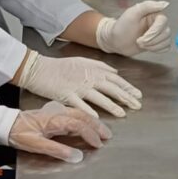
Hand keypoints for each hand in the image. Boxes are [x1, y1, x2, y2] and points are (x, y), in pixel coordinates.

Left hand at [9, 102, 111, 162]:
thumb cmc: (18, 134)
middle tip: (108, 136)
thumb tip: (77, 156)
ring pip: (80, 114)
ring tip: (102, 130)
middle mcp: (58, 113)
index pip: (79, 126)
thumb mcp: (36, 145)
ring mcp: (56, 112)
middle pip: (83, 117)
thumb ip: (58, 150)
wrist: (5, 124)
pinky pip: (74, 113)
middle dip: (97, 126)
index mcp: (55, 120)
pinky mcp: (54, 113)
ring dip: (93, 121)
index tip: (99, 144)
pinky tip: (87, 123)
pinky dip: (85, 118)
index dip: (91, 135)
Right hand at [16, 52, 141, 118]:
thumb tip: (115, 72)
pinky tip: (97, 117)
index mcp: (93, 70)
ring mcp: (78, 87)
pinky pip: (79, 104)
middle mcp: (88, 78)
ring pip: (98, 97)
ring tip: (122, 114)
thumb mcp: (83, 61)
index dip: (128, 87)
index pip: (115, 79)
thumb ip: (100, 66)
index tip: (138, 95)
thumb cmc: (61, 66)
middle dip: (126, 98)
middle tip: (137, 106)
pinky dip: (88, 110)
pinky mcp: (66, 95)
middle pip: (111, 88)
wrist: (39, 68)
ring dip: (111, 106)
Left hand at [96, 1, 170, 55]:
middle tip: (139, 41)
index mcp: (153, 13)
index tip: (144, 37)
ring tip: (141, 43)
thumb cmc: (121, 27)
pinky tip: (147, 47)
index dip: (155, 31)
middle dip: (152, 40)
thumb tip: (164, 4)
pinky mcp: (158, 42)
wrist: (115, 41)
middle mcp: (158, 22)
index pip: (163, 22)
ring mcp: (159, 33)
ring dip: (153, 46)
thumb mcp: (132, 13)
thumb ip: (147, 6)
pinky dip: (157, 49)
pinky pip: (166, 47)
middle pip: (166, 33)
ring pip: (166, 41)